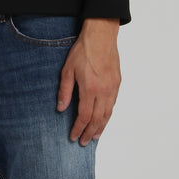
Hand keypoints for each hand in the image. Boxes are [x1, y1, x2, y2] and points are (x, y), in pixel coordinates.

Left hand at [56, 17, 120, 145]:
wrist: (101, 35)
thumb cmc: (83, 50)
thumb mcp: (67, 69)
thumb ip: (64, 90)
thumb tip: (61, 108)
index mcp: (89, 88)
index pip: (84, 116)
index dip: (78, 129)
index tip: (73, 137)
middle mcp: (103, 91)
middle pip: (97, 119)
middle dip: (90, 132)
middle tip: (84, 142)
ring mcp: (112, 87)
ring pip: (108, 114)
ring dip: (101, 127)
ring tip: (95, 136)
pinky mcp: (117, 82)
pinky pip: (113, 104)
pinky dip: (108, 115)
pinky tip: (103, 118)